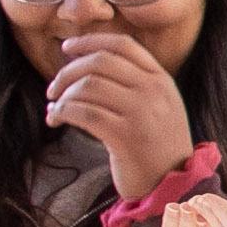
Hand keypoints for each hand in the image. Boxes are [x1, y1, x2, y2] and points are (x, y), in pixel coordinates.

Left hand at [45, 32, 194, 212]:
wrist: (173, 184)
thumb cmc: (158, 147)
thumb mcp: (159, 106)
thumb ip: (137, 83)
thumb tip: (88, 64)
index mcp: (161, 80)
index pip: (122, 45)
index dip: (90, 41)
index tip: (67, 47)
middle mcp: (153, 91)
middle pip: (100, 62)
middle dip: (69, 71)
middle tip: (54, 89)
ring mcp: (141, 113)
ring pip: (89, 86)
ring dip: (63, 95)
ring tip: (54, 108)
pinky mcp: (125, 137)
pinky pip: (84, 113)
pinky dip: (63, 113)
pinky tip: (56, 119)